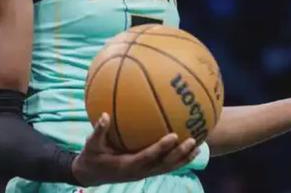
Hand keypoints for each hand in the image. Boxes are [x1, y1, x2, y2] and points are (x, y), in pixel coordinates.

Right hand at [72, 113, 199, 186]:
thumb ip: (99, 131)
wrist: (91, 175)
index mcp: (127, 165)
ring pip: (168, 167)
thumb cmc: (91, 157)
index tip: (174, 136)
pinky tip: (188, 149)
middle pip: (164, 165)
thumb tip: (105, 115)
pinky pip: (165, 165)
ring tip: (199, 147)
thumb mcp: (91, 144)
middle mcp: (139, 171)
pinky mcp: (146, 170)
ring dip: (184, 158)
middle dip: (179, 154)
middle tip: (193, 140)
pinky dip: (178, 158)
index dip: (161, 148)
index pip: (148, 156)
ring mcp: (144, 172)